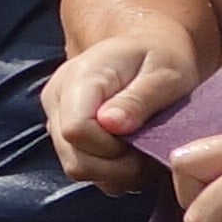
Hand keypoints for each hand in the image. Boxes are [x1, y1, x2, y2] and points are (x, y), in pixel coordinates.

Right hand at [45, 35, 207, 190]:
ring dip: (117, 173)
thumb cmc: (160, 56)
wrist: (145, 46)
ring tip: (142, 150)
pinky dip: (112, 174)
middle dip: (118, 166)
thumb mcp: (164, 72)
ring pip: (78, 169)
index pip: (76, 130)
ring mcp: (57, 121)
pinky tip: (132, 155)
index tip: (143, 136)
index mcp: (78, 78)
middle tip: (148, 149)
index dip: (112, 146)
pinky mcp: (65, 138)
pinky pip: (85, 171)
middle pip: (75, 159)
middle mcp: (57, 101)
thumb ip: (138, 98)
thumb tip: (111, 124)